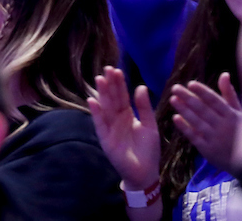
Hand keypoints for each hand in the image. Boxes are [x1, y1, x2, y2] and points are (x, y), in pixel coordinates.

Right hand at [88, 66, 160, 190]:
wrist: (145, 173)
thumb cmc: (148, 149)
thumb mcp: (150, 126)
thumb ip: (144, 108)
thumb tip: (140, 86)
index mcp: (127, 114)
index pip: (122, 96)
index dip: (119, 84)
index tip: (116, 70)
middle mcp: (116, 118)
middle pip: (112, 98)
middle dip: (110, 84)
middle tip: (107, 69)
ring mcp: (109, 127)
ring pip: (105, 107)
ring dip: (102, 94)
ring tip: (100, 80)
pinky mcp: (105, 138)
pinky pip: (99, 123)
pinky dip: (96, 113)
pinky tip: (92, 101)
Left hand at [169, 75, 241, 172]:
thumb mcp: (240, 114)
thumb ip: (229, 95)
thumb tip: (224, 74)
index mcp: (233, 116)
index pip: (215, 101)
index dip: (203, 92)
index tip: (190, 84)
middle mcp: (224, 127)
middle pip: (203, 110)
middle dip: (188, 97)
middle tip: (175, 88)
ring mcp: (216, 139)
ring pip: (197, 122)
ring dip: (184, 110)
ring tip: (173, 99)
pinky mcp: (208, 151)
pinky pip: (195, 137)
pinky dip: (185, 127)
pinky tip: (176, 118)